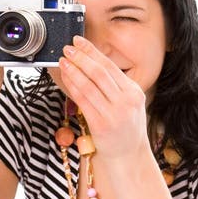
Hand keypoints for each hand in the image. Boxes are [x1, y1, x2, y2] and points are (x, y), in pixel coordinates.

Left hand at [58, 35, 150, 162]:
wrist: (129, 156)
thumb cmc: (125, 129)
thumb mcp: (129, 104)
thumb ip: (115, 86)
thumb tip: (91, 63)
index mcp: (134, 92)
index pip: (110, 67)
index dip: (93, 52)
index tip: (79, 42)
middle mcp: (126, 101)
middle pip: (99, 73)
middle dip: (82, 57)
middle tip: (68, 48)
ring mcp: (114, 114)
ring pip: (90, 85)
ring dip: (74, 70)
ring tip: (63, 60)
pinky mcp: (101, 125)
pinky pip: (83, 101)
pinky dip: (72, 86)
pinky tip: (65, 78)